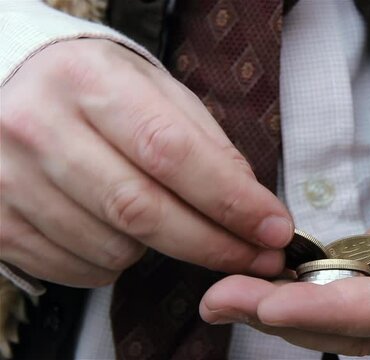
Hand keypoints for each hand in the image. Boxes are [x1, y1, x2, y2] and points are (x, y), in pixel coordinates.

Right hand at [0, 39, 291, 287]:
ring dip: (159, 250)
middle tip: (257, 257)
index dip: (230, 200)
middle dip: (214, 244)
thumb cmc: (100, 92)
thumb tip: (251, 205)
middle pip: (143, 210)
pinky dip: (117, 265)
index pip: (171, 152)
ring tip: (167, 221)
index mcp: (90, 81)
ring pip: (113, 249)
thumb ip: (206, 144)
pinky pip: (78, 271)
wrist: (13, 92)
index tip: (273, 228)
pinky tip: (122, 235)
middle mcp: (38, 127)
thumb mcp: (157, 93)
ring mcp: (9, 179)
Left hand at [199, 150, 369, 354]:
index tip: (276, 307)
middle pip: (358, 322)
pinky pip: (353, 276)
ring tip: (224, 288)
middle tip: (219, 299)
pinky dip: (308, 276)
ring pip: (345, 304)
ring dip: (283, 299)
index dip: (340, 314)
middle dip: (287, 316)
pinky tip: (266, 267)